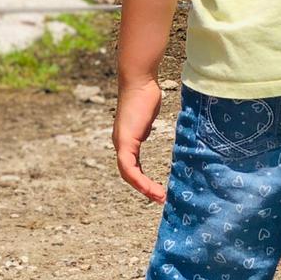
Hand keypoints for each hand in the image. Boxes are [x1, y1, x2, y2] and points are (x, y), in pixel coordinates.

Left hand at [114, 76, 166, 203]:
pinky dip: (139, 179)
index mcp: (126, 140)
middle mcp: (120, 144)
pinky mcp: (125, 141)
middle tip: (160, 198)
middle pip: (128, 174)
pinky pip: (129, 167)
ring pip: (128, 174)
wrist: (138, 81)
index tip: (156, 189)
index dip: (142, 179)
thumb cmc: (145, 93)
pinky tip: (149, 187)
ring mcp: (121, 143)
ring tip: (159, 197)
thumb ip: (145, 126)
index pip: (131, 166)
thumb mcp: (147, 115)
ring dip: (143, 188)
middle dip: (143, 188)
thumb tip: (145, 132)